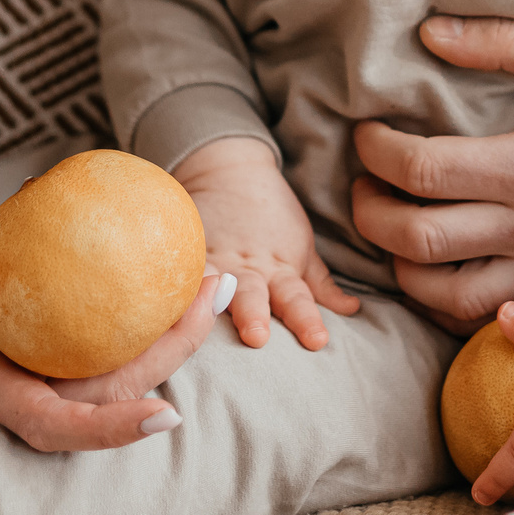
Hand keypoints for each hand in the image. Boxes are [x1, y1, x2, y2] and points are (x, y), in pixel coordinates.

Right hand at [0, 212, 227, 448]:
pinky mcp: (59, 370)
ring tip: (212, 281)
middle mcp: (20, 402)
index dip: (108, 430)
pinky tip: (185, 279)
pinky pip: (114, 356)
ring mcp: (42, 389)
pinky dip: (152, 323)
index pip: (51, 426)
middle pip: (106, 400)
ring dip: (173, 338)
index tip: (167, 414)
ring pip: (118, 379)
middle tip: (212, 290)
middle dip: (169, 358)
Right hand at [175, 136, 361, 350]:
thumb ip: (321, 285)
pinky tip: (161, 298)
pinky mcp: (187, 251)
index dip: (307, 320)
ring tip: (204, 317)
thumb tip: (352, 310)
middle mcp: (248, 269)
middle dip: (255, 315)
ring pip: (213, 284)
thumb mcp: (303, 249)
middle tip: (257, 336)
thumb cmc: (274, 218)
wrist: (232, 173)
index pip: (297, 299)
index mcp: (279, 270)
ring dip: (210, 300)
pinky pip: (180, 269)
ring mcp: (215, 260)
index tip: (317, 341)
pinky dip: (172, 283)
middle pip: (254, 295)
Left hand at [349, 17, 513, 333]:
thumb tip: (429, 32)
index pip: (421, 169)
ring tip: (391, 228)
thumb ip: (504, 40)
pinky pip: (486, 323)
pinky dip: (443, 304)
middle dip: (368, 212)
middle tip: (363, 182)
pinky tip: (434, 269)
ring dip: (400, 268)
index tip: (367, 133)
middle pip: (417, 240)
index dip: (376, 152)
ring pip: (444, 298)